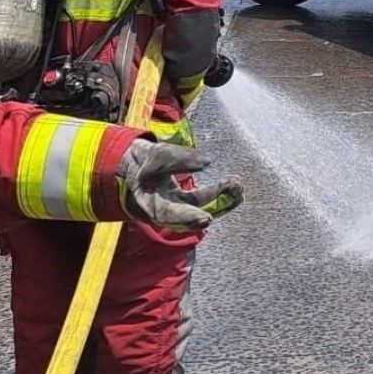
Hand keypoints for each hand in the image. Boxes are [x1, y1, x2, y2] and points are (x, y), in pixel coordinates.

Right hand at [116, 140, 241, 229]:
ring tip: (238, 187)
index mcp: (150, 204)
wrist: (133, 165)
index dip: (187, 218)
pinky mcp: (186, 202)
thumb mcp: (155, 155)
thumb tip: (207, 162)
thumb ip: (178, 158)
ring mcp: (178, 207)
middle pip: (193, 217)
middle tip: (235, 196)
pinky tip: (234, 185)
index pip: (169, 215)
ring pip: (203, 209)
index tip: (206, 218)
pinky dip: (219, 194)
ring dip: (223, 201)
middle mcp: (166, 211)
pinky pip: (206, 201)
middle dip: (215, 208)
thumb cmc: (143, 161)